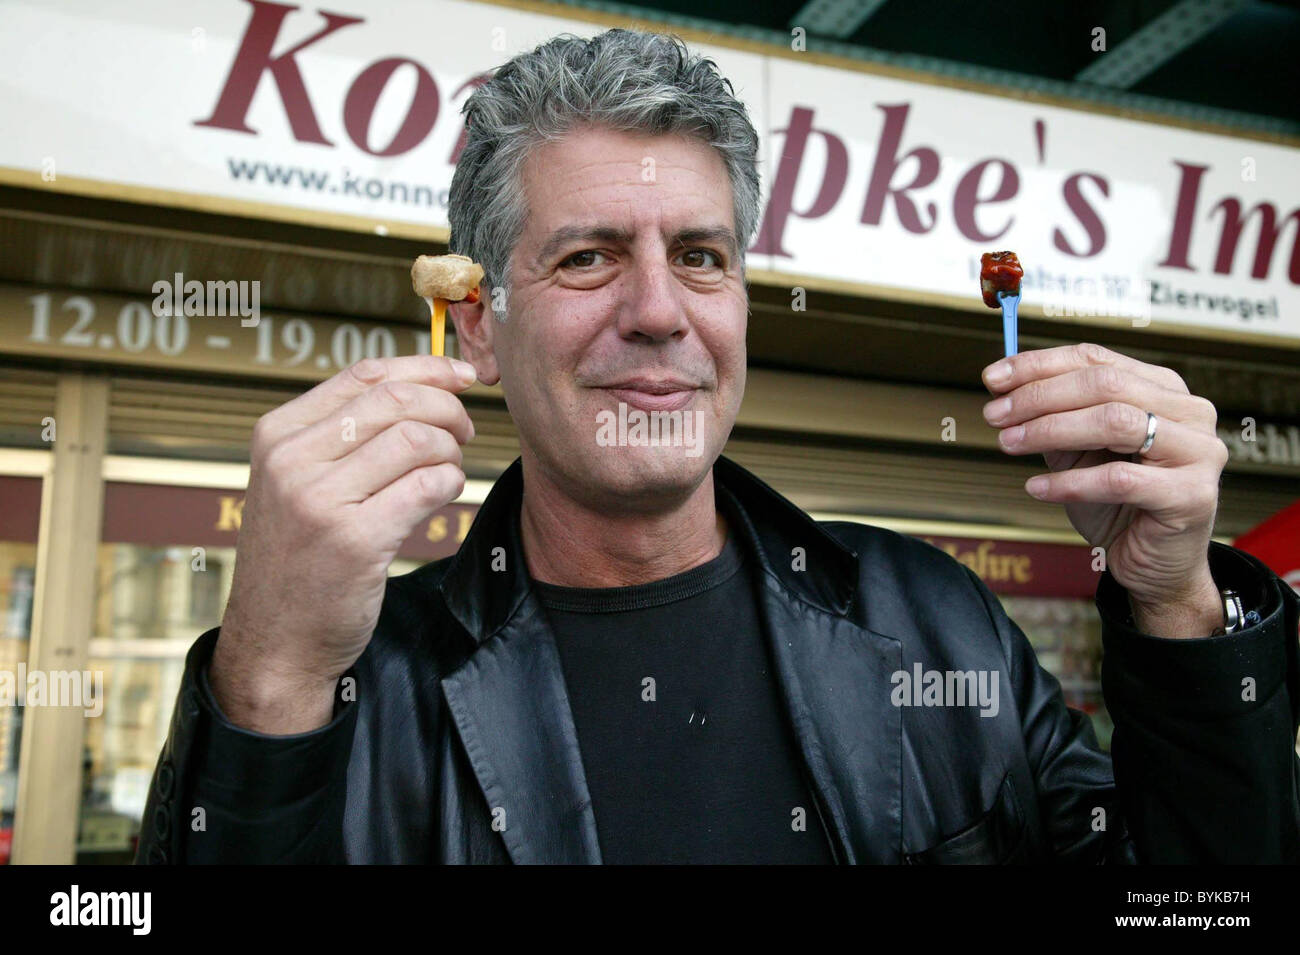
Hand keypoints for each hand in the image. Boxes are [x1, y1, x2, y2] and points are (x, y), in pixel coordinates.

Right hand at [211, 355, 477, 730]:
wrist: (276, 641)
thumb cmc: (299, 560)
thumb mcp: (298, 484)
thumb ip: (344, 436)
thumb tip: (421, 385)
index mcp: (277, 434)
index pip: (365, 374)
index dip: (425, 368)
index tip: (462, 377)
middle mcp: (292, 460)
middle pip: (397, 400)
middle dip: (448, 409)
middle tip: (464, 433)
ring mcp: (319, 500)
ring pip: (417, 439)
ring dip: (450, 452)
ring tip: (447, 473)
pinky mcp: (354, 540)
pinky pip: (427, 485)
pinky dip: (449, 484)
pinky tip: (443, 496)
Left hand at [982, 343, 1227, 637]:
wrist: (1153, 564)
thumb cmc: (1118, 504)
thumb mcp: (1078, 452)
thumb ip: (1053, 419)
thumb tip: (1003, 391)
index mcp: (1163, 389)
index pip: (1096, 359)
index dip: (1039, 365)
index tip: (993, 379)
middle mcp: (1189, 412)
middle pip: (1105, 384)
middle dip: (1039, 396)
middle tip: (995, 415)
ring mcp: (1198, 451)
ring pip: (1115, 422)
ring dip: (1051, 430)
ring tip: (1009, 444)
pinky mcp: (1192, 495)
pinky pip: (1119, 479)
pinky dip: (1070, 483)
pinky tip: (1037, 488)